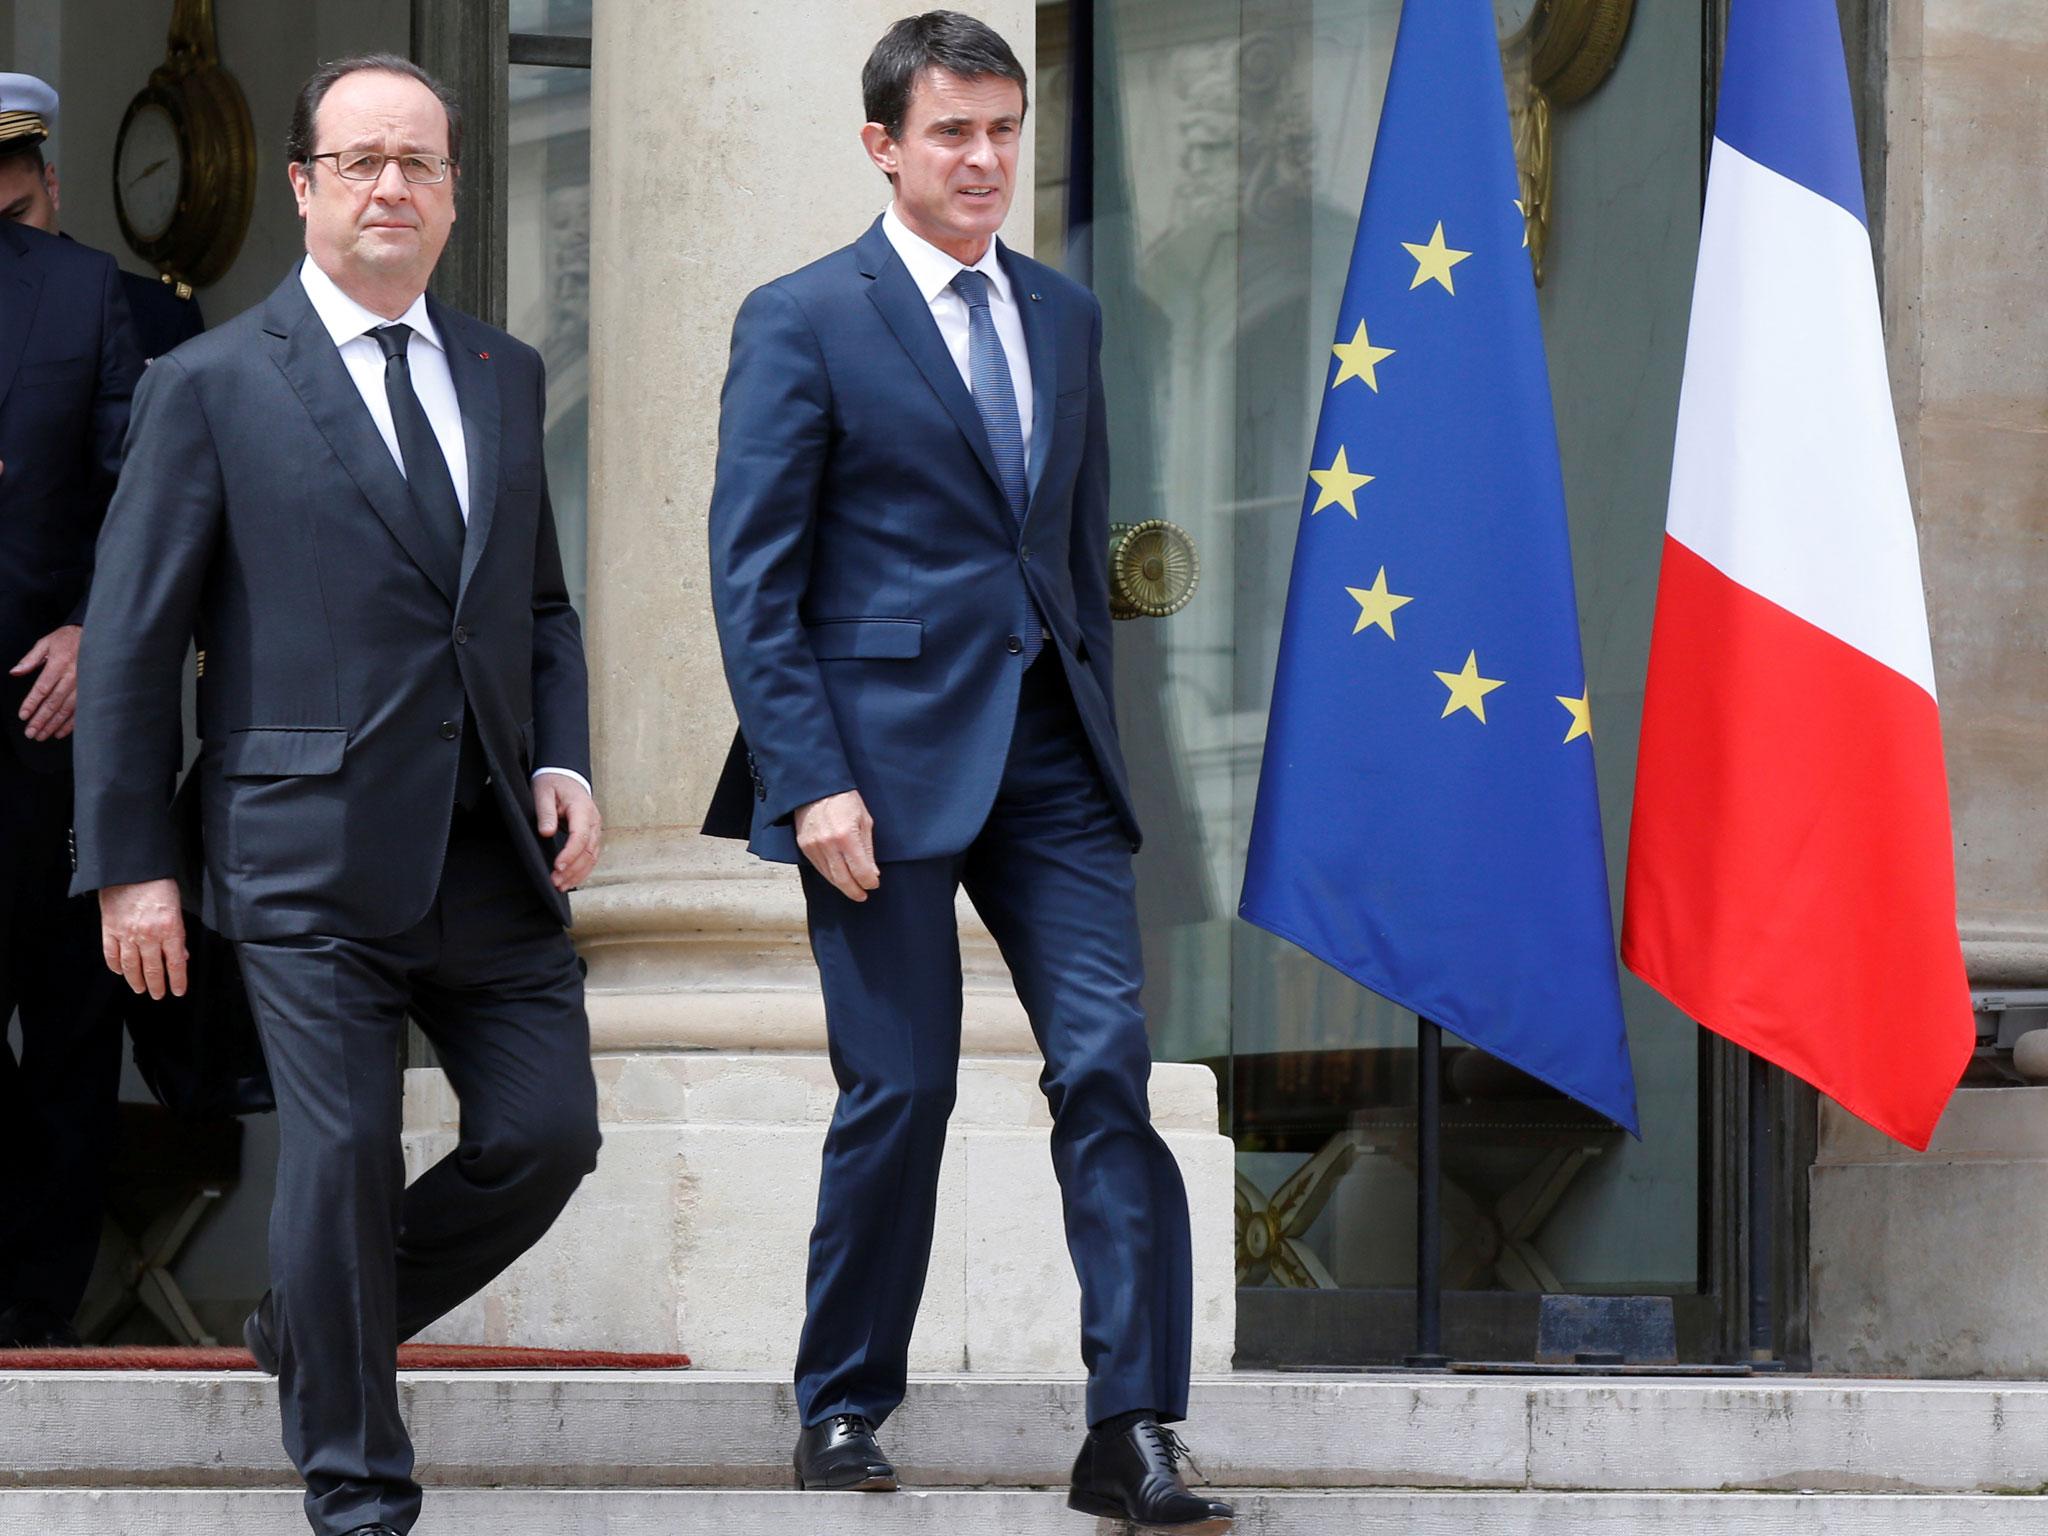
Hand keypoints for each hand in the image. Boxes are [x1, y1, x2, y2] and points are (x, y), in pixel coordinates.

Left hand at [11, 624, 81, 740]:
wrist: (98, 636)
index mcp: (59, 664)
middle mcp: (73, 677)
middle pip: (54, 702)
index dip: (32, 703)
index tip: (23, 716)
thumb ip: (30, 659)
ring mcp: (84, 685)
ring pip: (67, 709)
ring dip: (54, 724)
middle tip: (30, 733)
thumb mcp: (46, 643)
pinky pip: (81, 710)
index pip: (42, 688)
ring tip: (42, 735)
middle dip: (41, 719)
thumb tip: (15, 672)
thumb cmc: (68, 639)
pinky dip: (71, 723)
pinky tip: (60, 732)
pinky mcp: (92, 691)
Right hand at [100, 878, 187, 998]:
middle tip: (158, 995)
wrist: (131, 869)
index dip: (178, 980)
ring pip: (132, 965)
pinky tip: (119, 972)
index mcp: (170, 929)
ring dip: (136, 980)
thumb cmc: (159, 884)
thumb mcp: (177, 908)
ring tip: (140, 989)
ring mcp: (127, 934)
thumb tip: (182, 955)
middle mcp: (148, 935)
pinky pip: (111, 953)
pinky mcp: (109, 929)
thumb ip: (178, 934)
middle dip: (157, 985)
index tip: (178, 991)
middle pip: (154, 968)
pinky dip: (115, 965)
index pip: (176, 962)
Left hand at [535, 771, 602, 890]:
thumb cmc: (553, 783)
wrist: (565, 776)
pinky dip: (582, 870)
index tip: (557, 867)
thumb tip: (547, 832)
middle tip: (555, 882)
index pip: (580, 836)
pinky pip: (591, 856)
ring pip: (592, 857)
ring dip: (578, 874)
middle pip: (588, 851)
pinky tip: (571, 880)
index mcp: (582, 809)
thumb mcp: (543, 792)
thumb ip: (545, 812)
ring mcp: (595, 829)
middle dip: (572, 869)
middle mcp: (594, 821)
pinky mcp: (592, 836)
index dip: (570, 854)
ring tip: (561, 886)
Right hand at [795, 789, 879, 901]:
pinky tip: (838, 877)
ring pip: (830, 877)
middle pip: (843, 880)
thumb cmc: (844, 799)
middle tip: (862, 895)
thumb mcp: (864, 821)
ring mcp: (814, 847)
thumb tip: (872, 872)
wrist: (816, 787)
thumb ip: (868, 849)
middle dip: (855, 891)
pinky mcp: (804, 846)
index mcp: (847, 837)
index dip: (869, 882)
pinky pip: (819, 868)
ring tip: (852, 888)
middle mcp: (828, 845)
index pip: (860, 871)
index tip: (874, 884)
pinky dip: (830, 875)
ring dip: (842, 885)